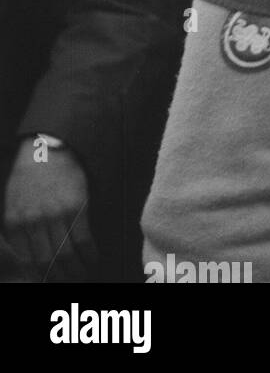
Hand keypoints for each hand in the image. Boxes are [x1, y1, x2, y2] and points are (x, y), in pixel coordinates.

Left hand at [4, 143, 96, 280]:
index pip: (28, 262)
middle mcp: (33, 224)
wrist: (48, 149)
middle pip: (47, 263)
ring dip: (77, 270)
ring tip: (84, 275)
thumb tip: (27, 256)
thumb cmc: (30, 177)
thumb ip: (18, 230)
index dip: (42, 277)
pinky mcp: (76, 207)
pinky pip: (84, 239)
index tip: (52, 281)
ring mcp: (55, 216)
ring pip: (66, 255)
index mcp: (15, 225)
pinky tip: (94, 259)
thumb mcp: (13, 204)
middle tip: (70, 282)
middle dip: (60, 278)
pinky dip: (90, 254)